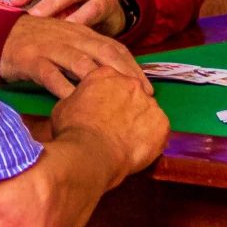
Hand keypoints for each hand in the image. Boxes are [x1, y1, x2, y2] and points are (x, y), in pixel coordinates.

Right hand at [1, 14, 148, 96]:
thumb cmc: (38, 43)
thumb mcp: (68, 43)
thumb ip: (90, 55)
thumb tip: (118, 78)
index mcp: (83, 34)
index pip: (115, 47)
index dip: (133, 67)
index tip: (148, 88)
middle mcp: (71, 38)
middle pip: (105, 54)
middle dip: (126, 75)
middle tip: (140, 98)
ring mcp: (52, 48)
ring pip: (81, 63)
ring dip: (101, 82)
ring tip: (116, 103)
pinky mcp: (32, 59)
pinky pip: (51, 75)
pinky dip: (64, 89)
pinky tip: (77, 105)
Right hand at [49, 57, 168, 182]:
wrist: (90, 152)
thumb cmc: (73, 129)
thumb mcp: (65, 105)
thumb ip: (79, 98)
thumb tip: (81, 102)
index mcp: (106, 74)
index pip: (113, 79)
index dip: (110, 94)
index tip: (108, 107)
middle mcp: (131, 83)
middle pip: (133, 92)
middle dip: (128, 105)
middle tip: (118, 124)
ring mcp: (149, 102)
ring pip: (148, 110)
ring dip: (140, 121)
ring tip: (127, 139)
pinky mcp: (162, 123)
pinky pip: (159, 129)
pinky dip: (152, 138)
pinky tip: (138, 147)